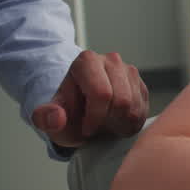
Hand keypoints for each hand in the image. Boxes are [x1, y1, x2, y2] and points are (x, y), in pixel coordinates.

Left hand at [31, 50, 148, 147]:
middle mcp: (111, 61)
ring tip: (105, 125)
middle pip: (122, 101)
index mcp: (86, 61)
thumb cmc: (66, 114)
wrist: (80, 112)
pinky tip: (116, 122)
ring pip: (134, 107)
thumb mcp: (50, 119)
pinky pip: (143, 111)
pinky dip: (130, 123)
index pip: (101, 93)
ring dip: (120, 124)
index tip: (86, 129)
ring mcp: (129, 71)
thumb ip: (46, 118)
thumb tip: (57, 118)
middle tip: (96, 128)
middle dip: (109, 122)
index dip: (95, 117)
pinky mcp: (141, 85)